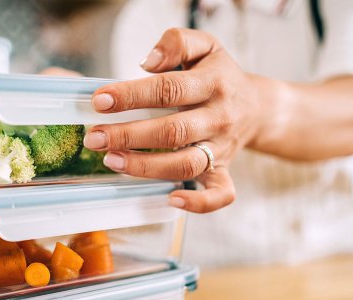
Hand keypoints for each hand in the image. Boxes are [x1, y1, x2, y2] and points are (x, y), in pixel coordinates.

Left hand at [84, 28, 266, 212]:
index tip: (100, 100)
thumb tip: (148, 62)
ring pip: (186, 164)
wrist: (257, 106)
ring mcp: (221, 148)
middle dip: (128, 135)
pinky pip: (220, 194)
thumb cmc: (219, 76)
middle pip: (173, 131)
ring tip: (112, 161)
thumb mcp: (205, 46)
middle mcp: (218, 118)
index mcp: (212, 84)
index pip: (168, 90)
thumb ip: (177, 42)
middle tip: (95, 138)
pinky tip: (170, 198)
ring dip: (146, 167)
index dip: (131, 95)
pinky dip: (198, 203)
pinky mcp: (224, 171)